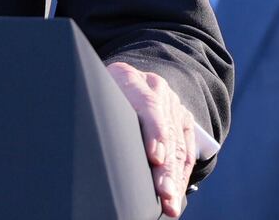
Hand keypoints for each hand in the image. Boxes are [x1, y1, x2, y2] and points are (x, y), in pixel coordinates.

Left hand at [106, 61, 197, 217]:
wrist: (120, 80)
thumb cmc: (97, 94)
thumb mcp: (93, 96)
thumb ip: (99, 115)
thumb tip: (92, 144)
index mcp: (128, 77)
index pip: (148, 104)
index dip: (154, 131)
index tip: (154, 157)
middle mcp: (155, 88)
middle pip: (166, 130)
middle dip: (166, 167)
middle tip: (164, 193)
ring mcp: (172, 103)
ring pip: (178, 144)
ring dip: (175, 177)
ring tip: (170, 201)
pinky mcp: (183, 118)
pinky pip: (187, 149)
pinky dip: (182, 173)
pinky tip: (176, 192)